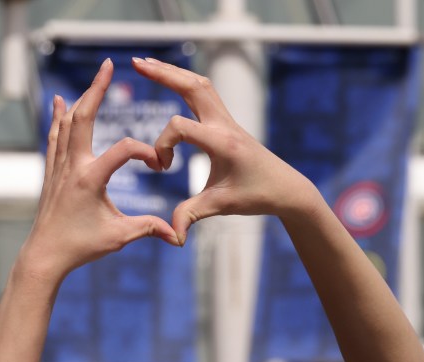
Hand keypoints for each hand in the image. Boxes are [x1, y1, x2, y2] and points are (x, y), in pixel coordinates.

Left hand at [16, 59, 178, 284]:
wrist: (45, 255)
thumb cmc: (82, 246)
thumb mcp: (120, 236)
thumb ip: (149, 228)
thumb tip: (178, 234)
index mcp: (90, 179)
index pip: (122, 150)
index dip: (145, 152)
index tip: (159, 165)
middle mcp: (72, 167)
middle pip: (83, 118)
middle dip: (96, 90)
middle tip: (107, 66)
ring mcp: (59, 167)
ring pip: (67, 123)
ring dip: (81, 99)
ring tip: (93, 79)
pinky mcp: (52, 172)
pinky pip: (54, 136)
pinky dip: (58, 117)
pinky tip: (59, 103)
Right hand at [132, 57, 320, 244]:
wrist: (286, 188)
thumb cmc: (257, 195)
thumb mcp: (223, 206)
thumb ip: (193, 214)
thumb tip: (172, 236)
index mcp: (222, 142)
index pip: (180, 127)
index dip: (162, 145)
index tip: (163, 168)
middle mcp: (225, 125)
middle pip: (192, 86)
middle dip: (163, 74)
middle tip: (136, 63)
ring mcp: (228, 120)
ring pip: (200, 84)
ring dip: (174, 73)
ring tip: (147, 64)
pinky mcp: (228, 123)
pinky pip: (206, 94)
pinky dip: (186, 83)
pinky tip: (172, 80)